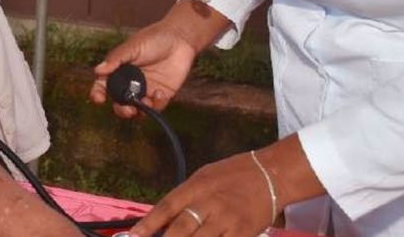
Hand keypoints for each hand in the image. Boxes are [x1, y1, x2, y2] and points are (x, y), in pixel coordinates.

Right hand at [90, 8, 198, 118]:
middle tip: (127, 110)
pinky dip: (157, 104)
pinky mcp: (162, 95)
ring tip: (145, 104)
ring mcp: (146, 90)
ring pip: (137, 109)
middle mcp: (131, 83)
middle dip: (121, 109)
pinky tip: (160, 93)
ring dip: (139, 111)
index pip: (104, 85)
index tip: (99, 99)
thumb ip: (116, 59)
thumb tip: (98, 70)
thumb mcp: (133, 47)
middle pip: (120, 102)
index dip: (98, 94)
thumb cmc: (154, 38)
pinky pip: (156, 107)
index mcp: (120, 70)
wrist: (180, 38)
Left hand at [127, 152, 274, 236]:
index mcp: (197, 186)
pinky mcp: (244, 234)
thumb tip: (162, 219)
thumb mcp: (204, 177)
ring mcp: (228, 221)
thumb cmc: (233, 174)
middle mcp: (211, 203)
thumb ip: (185, 197)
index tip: (133, 236)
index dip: (148, 224)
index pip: (167, 206)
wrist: (271, 173)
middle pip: (182, 228)